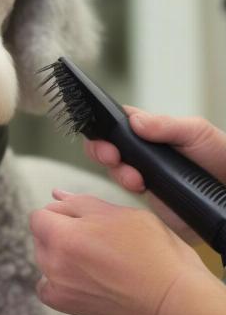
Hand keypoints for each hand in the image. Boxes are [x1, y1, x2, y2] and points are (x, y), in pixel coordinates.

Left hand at [30, 191, 210, 314]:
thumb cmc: (153, 251)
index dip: (60, 213)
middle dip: (58, 232)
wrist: (175, 298)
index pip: (39, 216)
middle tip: (94, 239)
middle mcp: (53, 263)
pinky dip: (57, 281)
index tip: (82, 220)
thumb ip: (80, 203)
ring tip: (94, 259)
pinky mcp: (67, 306)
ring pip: (44, 259)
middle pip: (40, 237)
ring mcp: (58, 286)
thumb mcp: (118, 213)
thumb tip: (56, 195)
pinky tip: (83, 277)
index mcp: (64, 236)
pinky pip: (47, 287)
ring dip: (59, 254)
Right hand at [85, 107, 225, 243]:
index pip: (118, 121)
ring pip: (112, 169)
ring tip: (136, 178)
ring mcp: (142, 171)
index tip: (107, 137)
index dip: (105, 127)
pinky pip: (123, 190)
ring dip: (118, 172)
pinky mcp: (146, 193)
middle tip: (112, 157)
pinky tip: (140, 187)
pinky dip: (125, 188)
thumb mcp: (196, 132)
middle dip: (101, 151)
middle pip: (106, 145)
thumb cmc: (220, 156)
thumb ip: (166, 125)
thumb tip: (136, 122)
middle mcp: (142, 149)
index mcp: (151, 129)